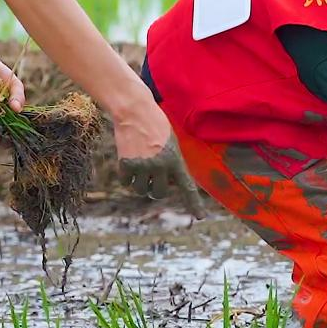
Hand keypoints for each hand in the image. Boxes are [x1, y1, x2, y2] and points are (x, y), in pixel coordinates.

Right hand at [115, 103, 205, 218]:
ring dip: (139, 183)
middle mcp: (161, 166)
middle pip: (157, 193)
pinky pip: (126, 182)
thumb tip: (164, 180)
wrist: (135, 110)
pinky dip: (126, 176)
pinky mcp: (127, 164)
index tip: (200, 217)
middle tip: (150, 179)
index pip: (187, 187)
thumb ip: (170, 161)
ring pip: (140, 190)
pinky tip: (128, 160)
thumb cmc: (154, 123)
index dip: (194, 203)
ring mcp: (143, 166)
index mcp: (176, 160)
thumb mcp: (170, 142)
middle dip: (153, 189)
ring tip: (139, 166)